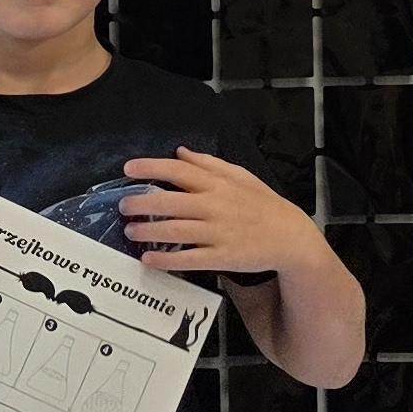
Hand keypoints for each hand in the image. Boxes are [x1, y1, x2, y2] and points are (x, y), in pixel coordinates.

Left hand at [118, 149, 312, 280]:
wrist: (290, 237)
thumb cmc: (262, 204)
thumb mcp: (240, 176)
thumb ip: (209, 163)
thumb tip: (180, 151)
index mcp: (218, 184)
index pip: (179, 170)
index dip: (151, 168)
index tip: (128, 169)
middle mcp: (214, 206)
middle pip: (170, 201)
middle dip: (141, 203)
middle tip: (123, 206)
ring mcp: (217, 233)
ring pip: (175, 230)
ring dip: (148, 231)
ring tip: (131, 231)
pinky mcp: (222, 257)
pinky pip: (189, 258)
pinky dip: (166, 260)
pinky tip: (149, 260)